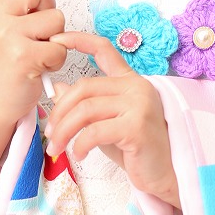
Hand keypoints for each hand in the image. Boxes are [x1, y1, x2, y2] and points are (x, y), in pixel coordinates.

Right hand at [0, 0, 65, 130]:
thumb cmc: (7, 60)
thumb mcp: (1, 24)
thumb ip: (17, 2)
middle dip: (48, 7)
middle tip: (38, 31)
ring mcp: (8, 35)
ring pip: (56, 19)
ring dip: (55, 38)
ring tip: (37, 52)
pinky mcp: (24, 57)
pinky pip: (59, 47)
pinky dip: (56, 60)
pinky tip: (40, 67)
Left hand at [45, 30, 179, 208]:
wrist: (164, 176)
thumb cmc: (136, 151)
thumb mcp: (105, 124)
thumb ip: (85, 106)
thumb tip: (56, 88)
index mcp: (130, 81)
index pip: (103, 50)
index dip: (78, 40)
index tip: (56, 39)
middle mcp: (136, 87)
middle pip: (84, 87)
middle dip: (60, 111)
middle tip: (50, 133)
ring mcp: (139, 104)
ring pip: (85, 110)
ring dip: (64, 131)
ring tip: (57, 147)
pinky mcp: (137, 126)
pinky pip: (95, 131)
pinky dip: (79, 145)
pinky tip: (79, 155)